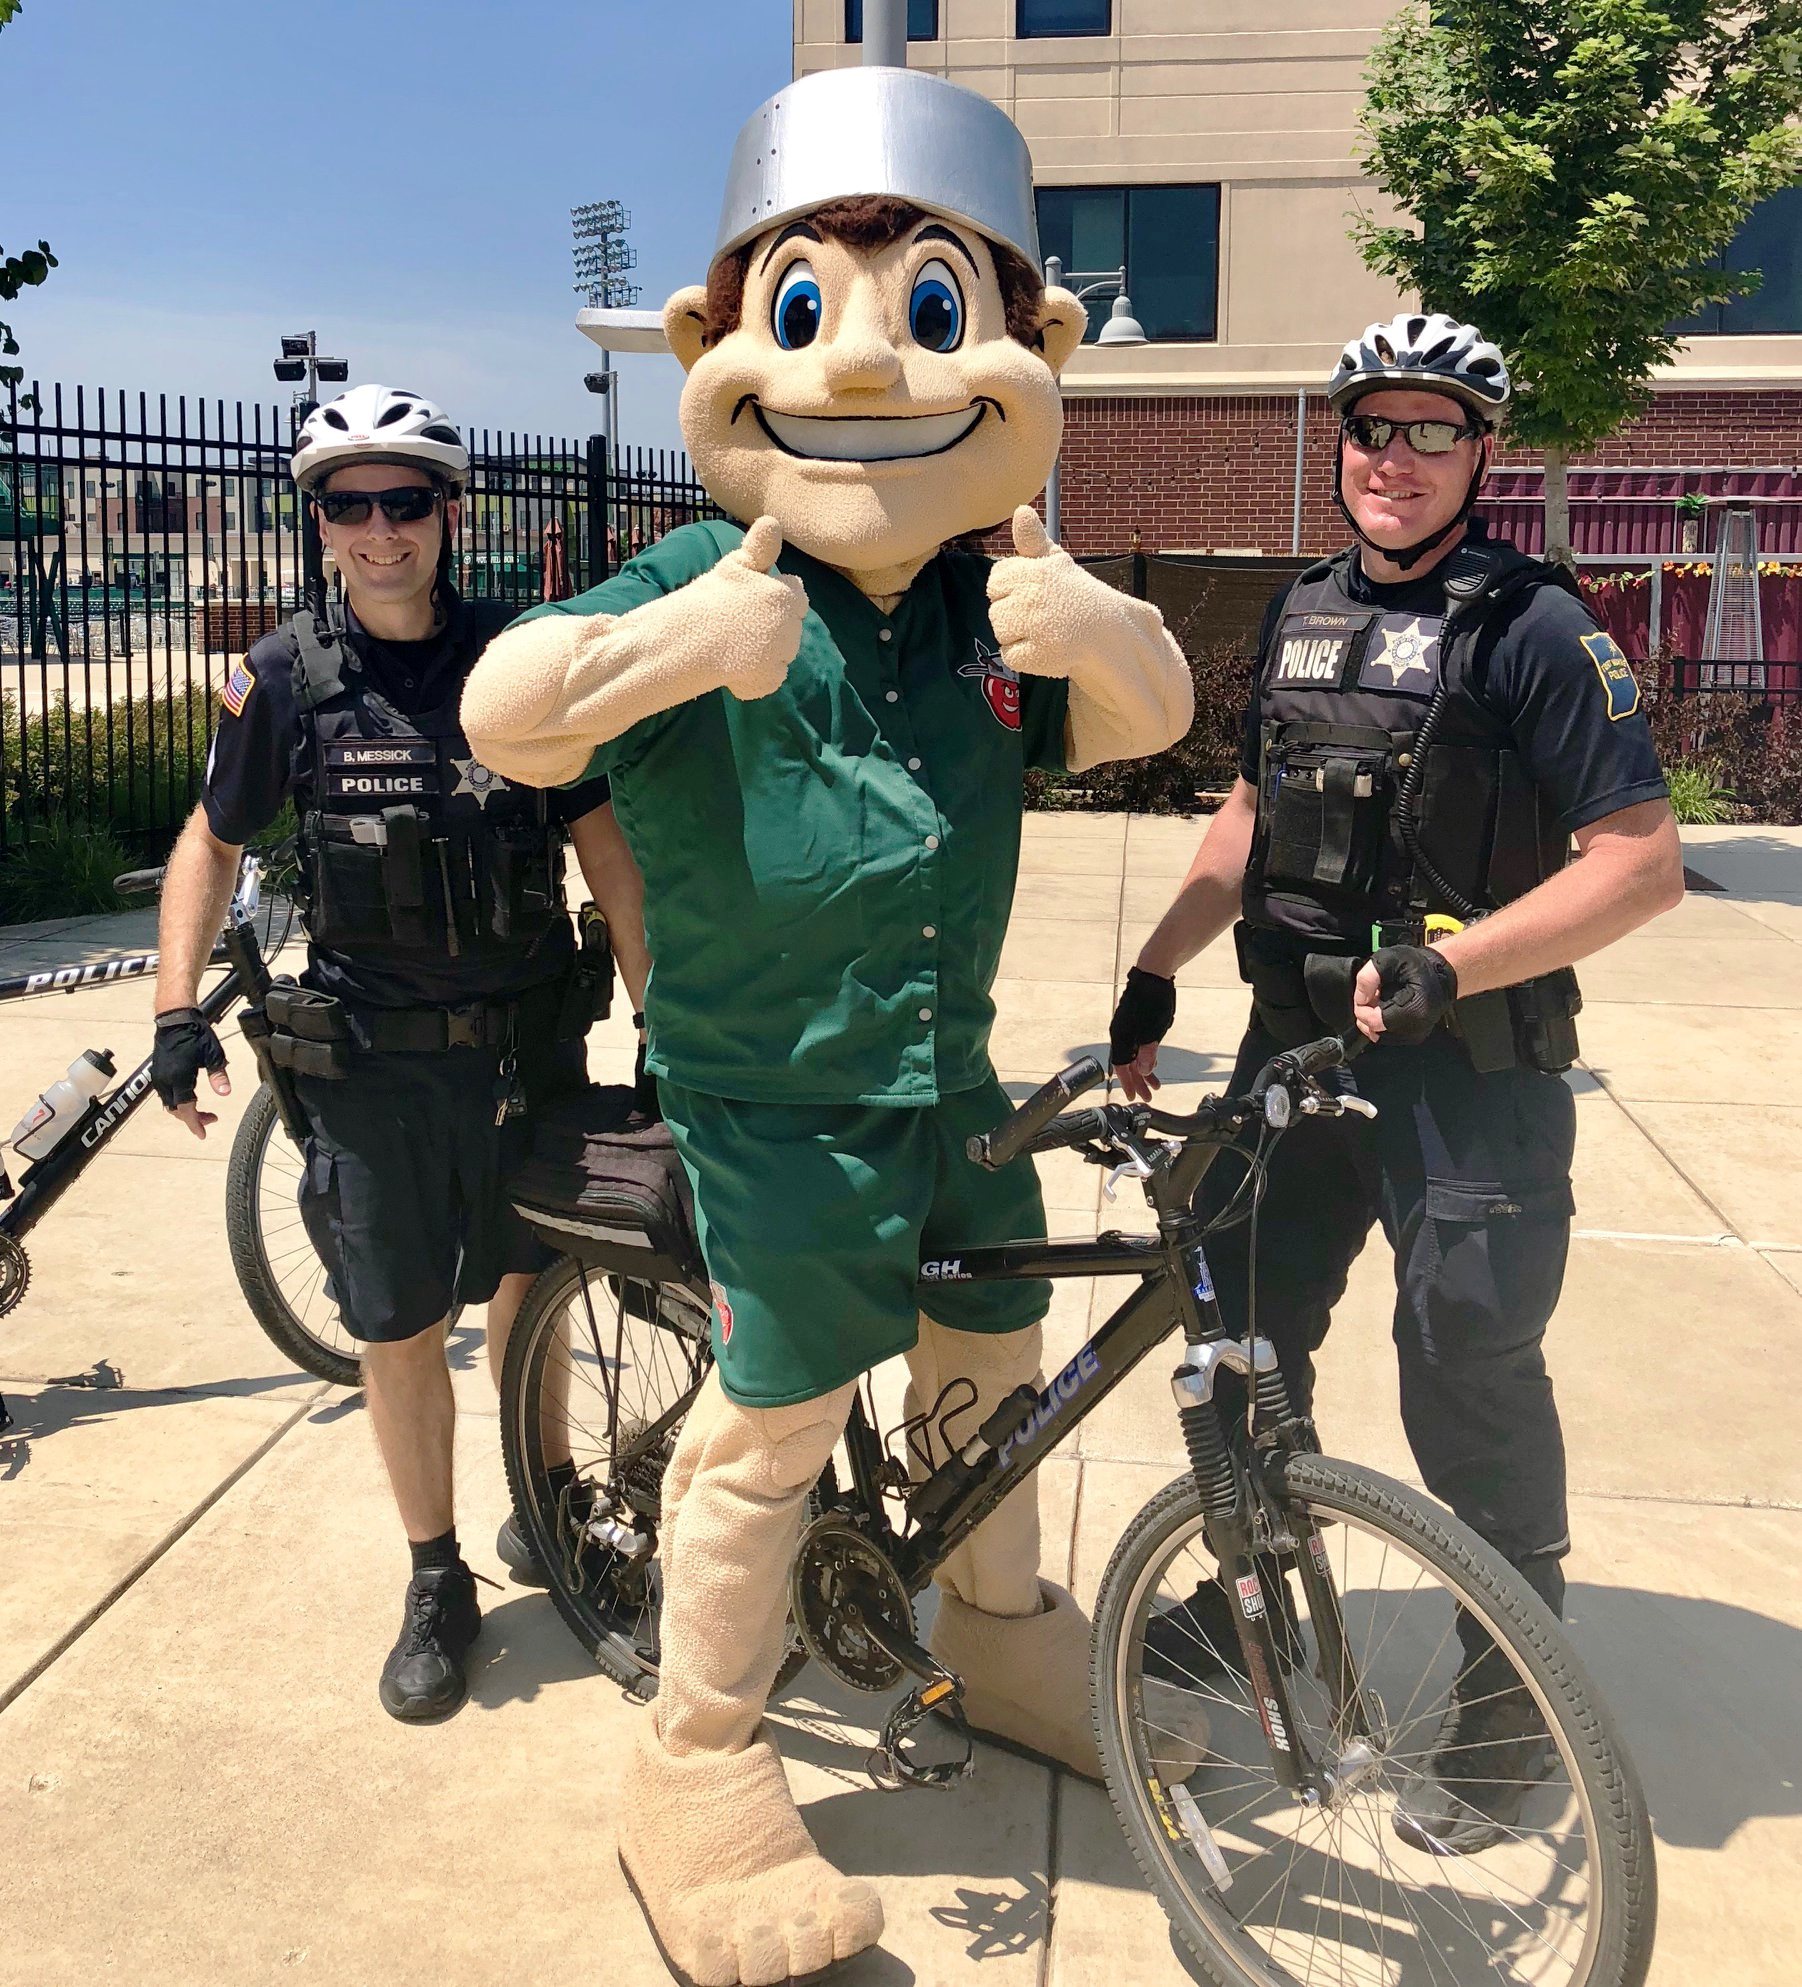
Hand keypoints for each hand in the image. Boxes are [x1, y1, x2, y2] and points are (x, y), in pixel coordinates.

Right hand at [152, 1006, 229, 1138]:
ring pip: (170, 1103)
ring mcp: (160, 1076)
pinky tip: (190, 1097)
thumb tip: (225, 1093)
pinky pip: (166, 1094)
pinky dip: (178, 1101)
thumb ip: (218, 1076)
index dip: (195, 1124)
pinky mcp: (159, 1071)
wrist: (175, 1018)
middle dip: (193, 1119)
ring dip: (185, 1110)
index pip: (186, 1109)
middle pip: (176, 1110)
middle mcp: (165, 1080)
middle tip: (211, 1119)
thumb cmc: (194, 1033)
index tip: (203, 1134)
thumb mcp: (213, 1055)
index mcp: (179, 1078)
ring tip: (203, 1111)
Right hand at [697, 514, 807, 700]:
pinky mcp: (769, 679)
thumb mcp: (736, 567)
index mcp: (786, 596)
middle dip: (771, 626)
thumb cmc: (712, 597)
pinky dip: (755, 678)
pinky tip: (731, 667)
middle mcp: (791, 626)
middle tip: (738, 625)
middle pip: (790, 626)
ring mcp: (781, 655)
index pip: (797, 594)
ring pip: (781, 653)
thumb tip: (773, 520)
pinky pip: (769, 678)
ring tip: (731, 645)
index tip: (753, 601)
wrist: (691, 637)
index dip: (778, 597)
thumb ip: (760, 548)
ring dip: (763, 651)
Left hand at [986, 505, 1122, 679]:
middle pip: (995, 611)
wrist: (1108, 631)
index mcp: (1036, 570)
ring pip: (1000, 634)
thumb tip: (1020, 509)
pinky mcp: (1042, 654)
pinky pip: (1010, 656)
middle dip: (1014, 616)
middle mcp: (1035, 595)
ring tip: (1046, 631)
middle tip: (1045, 615)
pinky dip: (1025, 657)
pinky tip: (1047, 648)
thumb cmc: (1074, 594)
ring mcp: (1038, 626)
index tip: (1035, 594)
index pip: (996, 581)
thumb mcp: (1056, 563)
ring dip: (1018, 637)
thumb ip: (1033, 541)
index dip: (1011, 590)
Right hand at [1109, 966, 1176, 1102]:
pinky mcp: (1133, 1022)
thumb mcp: (1154, 1030)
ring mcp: (1126, 1027)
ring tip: (1154, 1083)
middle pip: (1127, 1063)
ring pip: (1132, 1055)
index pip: (1122, 1066)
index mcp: (1122, 1036)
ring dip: (1143, 1070)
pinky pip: (1135, 1045)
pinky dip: (1143, 1057)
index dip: (1129, 1083)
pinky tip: (1152, 1061)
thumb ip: (1148, 1052)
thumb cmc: (1153, 1000)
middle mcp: (1120, 1033)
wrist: (1153, 975)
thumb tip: (1144, 1072)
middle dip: (1138, 1081)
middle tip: (1148, 1095)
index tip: (1134, 1096)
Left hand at [1352, 945, 1458, 1044]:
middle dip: (1367, 1012)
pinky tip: (1387, 1005)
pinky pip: (1386, 1034)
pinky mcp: (1413, 1035)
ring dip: (1373, 1017)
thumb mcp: (1389, 959)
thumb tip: (1359, 999)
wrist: (1441, 971)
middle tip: (1375, 994)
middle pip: (1374, 1030)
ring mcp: (1415, 1034)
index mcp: (1415, 1010)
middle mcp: (1417, 1028)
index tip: (1365, 995)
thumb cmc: (1420, 964)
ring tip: (1382, 998)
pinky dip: (1381, 1021)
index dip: (1362, 1008)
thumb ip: (1368, 977)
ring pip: (1378, 1034)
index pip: (1374, 1022)